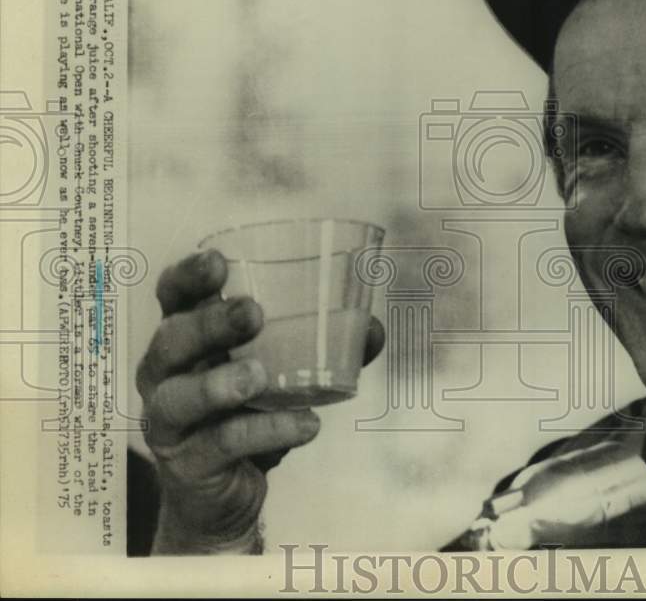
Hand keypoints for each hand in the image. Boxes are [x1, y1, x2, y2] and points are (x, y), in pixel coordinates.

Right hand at [137, 249, 383, 553]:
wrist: (225, 493)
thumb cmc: (249, 411)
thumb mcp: (284, 372)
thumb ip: (326, 346)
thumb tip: (372, 329)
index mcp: (185, 337)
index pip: (172, 297)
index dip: (187, 277)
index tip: (218, 261)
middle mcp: (165, 375)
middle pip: (170, 341)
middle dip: (208, 324)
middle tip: (253, 313)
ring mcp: (169, 422)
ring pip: (178, 398)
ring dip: (216, 385)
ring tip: (259, 377)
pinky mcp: (188, 465)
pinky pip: (222, 445)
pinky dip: (266, 433)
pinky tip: (305, 424)